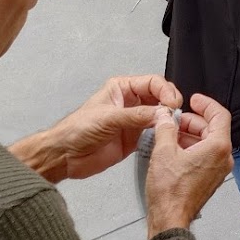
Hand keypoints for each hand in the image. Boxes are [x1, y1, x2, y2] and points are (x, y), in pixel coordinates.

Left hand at [20, 74, 182, 180]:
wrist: (64, 156)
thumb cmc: (77, 130)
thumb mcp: (108, 118)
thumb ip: (136, 115)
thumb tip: (163, 113)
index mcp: (123, 88)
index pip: (153, 83)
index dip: (166, 91)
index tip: (172, 103)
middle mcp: (131, 102)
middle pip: (160, 98)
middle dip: (170, 104)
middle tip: (175, 114)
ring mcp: (134, 121)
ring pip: (160, 116)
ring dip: (168, 120)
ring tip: (173, 127)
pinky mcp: (134, 139)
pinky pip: (154, 134)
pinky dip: (162, 135)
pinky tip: (166, 138)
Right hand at [145, 96, 232, 234]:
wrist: (170, 219)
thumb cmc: (170, 193)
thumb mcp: (163, 152)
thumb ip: (165, 128)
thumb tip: (165, 117)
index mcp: (218, 147)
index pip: (220, 114)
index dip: (206, 103)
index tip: (195, 99)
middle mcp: (223, 158)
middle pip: (213, 128)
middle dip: (194, 120)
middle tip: (177, 118)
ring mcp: (218, 169)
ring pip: (208, 142)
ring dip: (191, 134)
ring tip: (172, 133)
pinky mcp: (210, 178)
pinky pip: (205, 155)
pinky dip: (192, 147)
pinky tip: (175, 148)